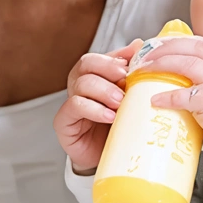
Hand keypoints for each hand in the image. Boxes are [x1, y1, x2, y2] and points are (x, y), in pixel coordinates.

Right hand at [53, 40, 143, 173]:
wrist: (113, 159)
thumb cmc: (120, 127)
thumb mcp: (131, 98)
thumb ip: (132, 72)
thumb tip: (139, 44)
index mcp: (94, 77)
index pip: (98, 57)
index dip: (114, 58)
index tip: (131, 66)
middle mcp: (79, 86)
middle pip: (86, 63)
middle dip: (107, 68)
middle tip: (125, 79)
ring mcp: (70, 103)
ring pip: (82, 83)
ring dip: (104, 90)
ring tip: (120, 103)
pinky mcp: (64, 122)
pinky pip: (74, 106)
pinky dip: (94, 108)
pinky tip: (109, 116)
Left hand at [143, 36, 202, 133]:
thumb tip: (176, 70)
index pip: (195, 42)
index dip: (174, 41)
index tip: (156, 45)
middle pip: (187, 47)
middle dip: (163, 48)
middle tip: (144, 56)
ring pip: (185, 63)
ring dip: (161, 64)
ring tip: (143, 70)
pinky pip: (182, 96)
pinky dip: (166, 97)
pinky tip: (154, 100)